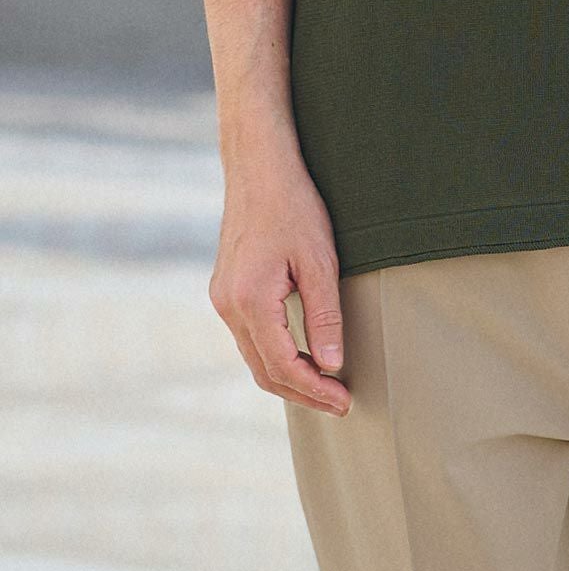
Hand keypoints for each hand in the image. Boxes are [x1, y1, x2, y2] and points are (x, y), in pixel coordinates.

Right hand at [210, 152, 350, 416]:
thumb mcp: (320, 263)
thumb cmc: (293, 206)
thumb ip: (325, 318)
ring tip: (327, 388)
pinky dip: (277, 358)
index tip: (344, 400)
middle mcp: (228, 304)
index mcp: (249, 300)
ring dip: (290, 380)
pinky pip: (250, 340)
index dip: (315, 391)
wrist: (258, 167)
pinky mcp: (227, 292)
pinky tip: (304, 361)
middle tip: (340, 403)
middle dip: (304, 394)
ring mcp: (222, 299)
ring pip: (255, 359)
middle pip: (265, 372)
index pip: (283, 366)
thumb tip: (331, 365)